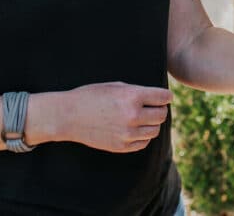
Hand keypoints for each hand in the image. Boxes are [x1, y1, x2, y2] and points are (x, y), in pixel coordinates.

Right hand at [55, 82, 171, 152]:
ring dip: (152, 123)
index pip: (163, 97)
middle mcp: (132, 116)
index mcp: (132, 97)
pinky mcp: (121, 146)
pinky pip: (144, 143)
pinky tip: (135, 129)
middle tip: (153, 106)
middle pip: (162, 115)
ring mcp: (127, 134)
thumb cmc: (92, 96)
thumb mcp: (116, 86)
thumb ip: (139, 92)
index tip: (163, 97)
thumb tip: (160, 100)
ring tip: (142, 117)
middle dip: (160, 109)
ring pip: (155, 130)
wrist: (68, 116)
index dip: (165, 96)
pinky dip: (143, 136)